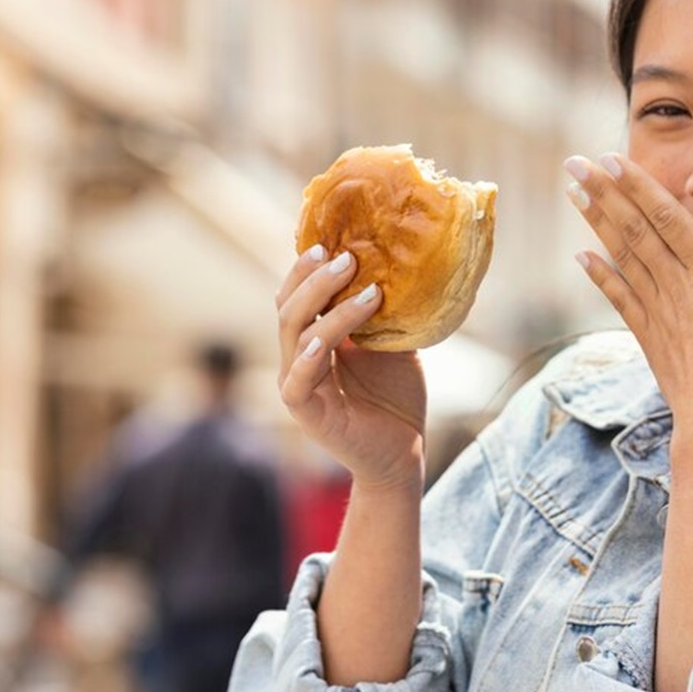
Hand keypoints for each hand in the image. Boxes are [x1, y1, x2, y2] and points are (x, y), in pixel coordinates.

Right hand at [276, 246, 426, 489]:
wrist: (402, 452)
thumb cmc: (395, 397)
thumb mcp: (393, 345)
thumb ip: (383, 313)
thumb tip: (396, 265)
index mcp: (313, 338)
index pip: (297, 295)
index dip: (307, 267)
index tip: (332, 239)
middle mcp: (297, 357)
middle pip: (289, 307)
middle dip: (314, 278)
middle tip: (346, 256)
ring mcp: (296, 384)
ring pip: (297, 335)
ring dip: (328, 308)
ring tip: (367, 289)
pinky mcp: (305, 412)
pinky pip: (297, 380)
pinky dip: (309, 357)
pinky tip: (326, 342)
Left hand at [564, 153, 692, 432]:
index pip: (668, 218)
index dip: (639, 187)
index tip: (611, 159)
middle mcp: (676, 285)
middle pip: (636, 230)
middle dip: (605, 193)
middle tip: (575, 163)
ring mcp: (658, 310)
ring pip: (622, 256)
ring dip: (597, 222)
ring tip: (574, 193)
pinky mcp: (649, 335)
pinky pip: (619, 297)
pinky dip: (599, 274)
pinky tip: (581, 256)